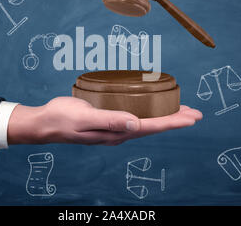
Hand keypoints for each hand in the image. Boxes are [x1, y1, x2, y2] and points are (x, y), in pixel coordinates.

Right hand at [7, 96, 201, 145]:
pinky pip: (135, 117)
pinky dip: (149, 112)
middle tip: (196, 113)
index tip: (193, 116)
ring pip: (146, 122)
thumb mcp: (84, 117)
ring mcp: (114, 128)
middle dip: (176, 119)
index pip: (151, 127)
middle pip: (154, 126)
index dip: (174, 121)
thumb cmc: (62, 118)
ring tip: (180, 111)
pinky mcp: (108, 121)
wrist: (45, 123)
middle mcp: (118, 133)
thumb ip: (109, 120)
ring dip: (165, 116)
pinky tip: (151, 108)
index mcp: (116, 133)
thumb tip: (135, 124)